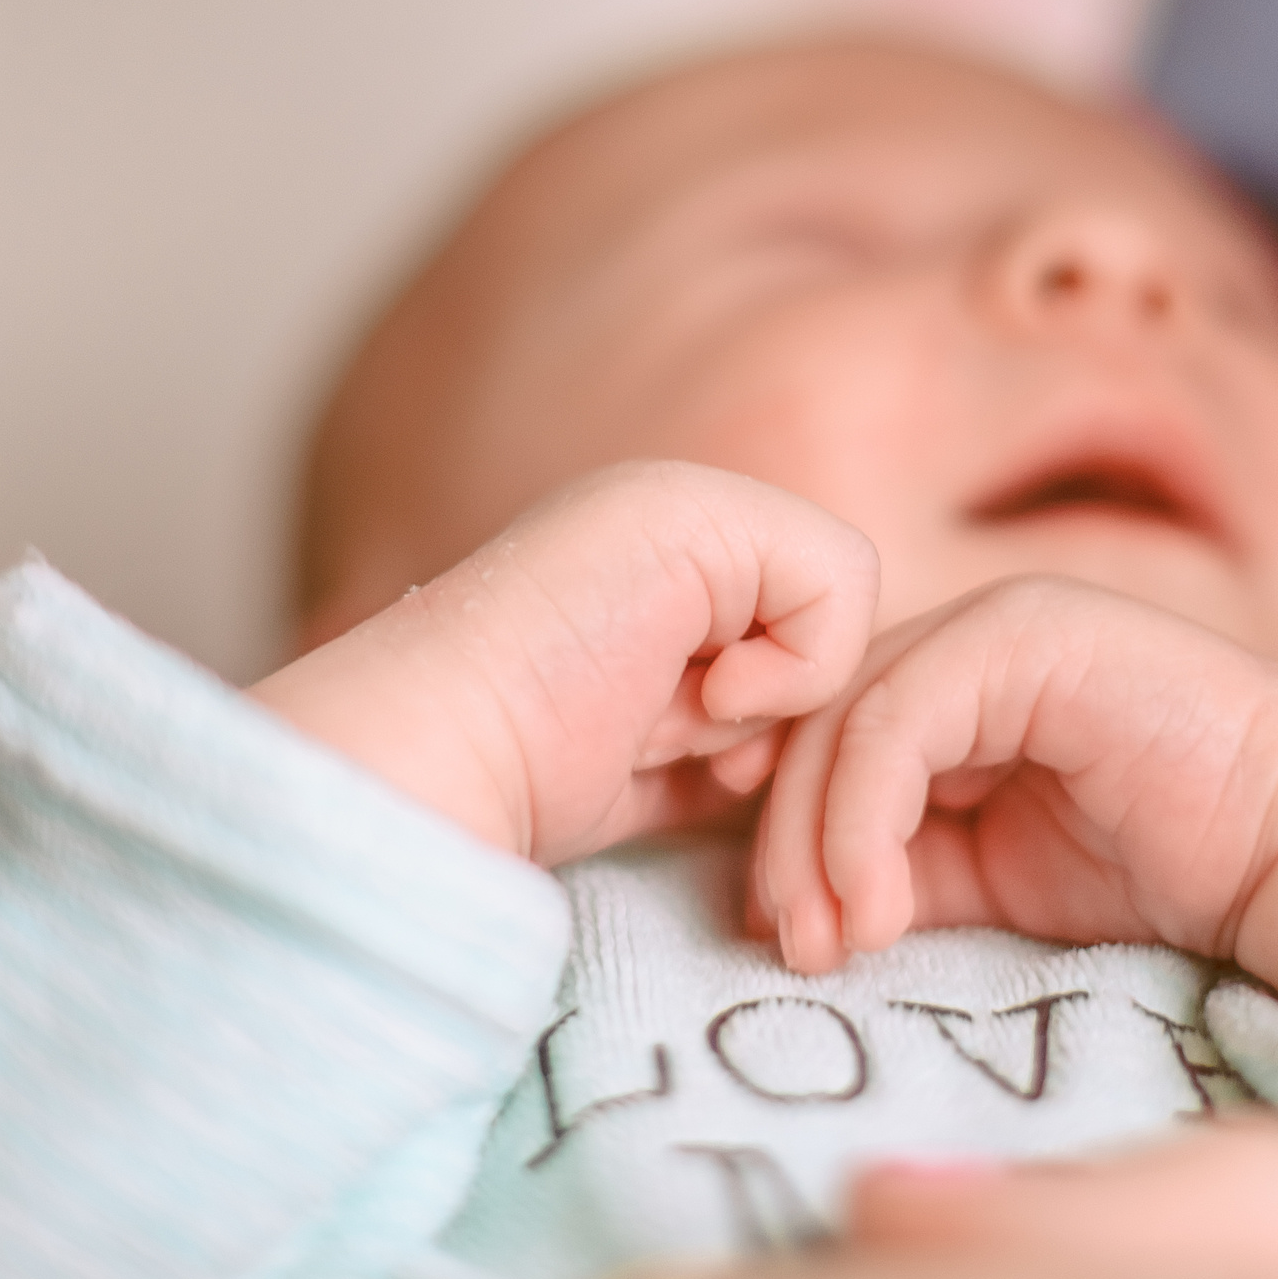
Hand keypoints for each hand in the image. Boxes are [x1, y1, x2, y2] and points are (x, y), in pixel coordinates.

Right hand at [252, 461, 877, 863]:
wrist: (435, 754)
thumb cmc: (519, 777)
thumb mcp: (663, 747)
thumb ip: (736, 720)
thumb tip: (809, 734)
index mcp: (653, 561)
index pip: (803, 628)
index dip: (779, 713)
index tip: (696, 754)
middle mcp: (673, 516)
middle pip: (829, 613)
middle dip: (780, 705)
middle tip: (689, 738)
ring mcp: (685, 501)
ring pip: (843, 596)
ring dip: (777, 693)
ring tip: (678, 715)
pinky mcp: (705, 510)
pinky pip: (843, 582)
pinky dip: (793, 671)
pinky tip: (703, 697)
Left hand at [754, 576, 1277, 1015]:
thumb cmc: (1170, 871)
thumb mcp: (994, 882)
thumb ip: (903, 872)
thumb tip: (794, 911)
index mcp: (957, 686)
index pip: (822, 744)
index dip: (780, 834)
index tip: (773, 938)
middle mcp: (967, 640)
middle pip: (815, 727)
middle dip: (784, 846)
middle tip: (786, 950)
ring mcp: (997, 626)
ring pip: (843, 720)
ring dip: (814, 843)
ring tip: (826, 945)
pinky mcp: (1026, 636)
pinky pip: (897, 720)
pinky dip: (862, 819)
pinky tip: (877, 910)